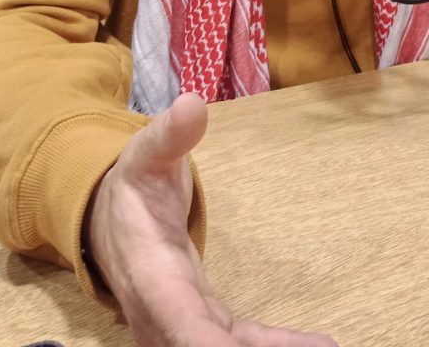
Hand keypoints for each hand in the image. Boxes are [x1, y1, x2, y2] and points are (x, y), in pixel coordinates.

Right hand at [87, 93, 337, 346]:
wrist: (109, 219)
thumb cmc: (133, 185)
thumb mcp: (145, 154)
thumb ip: (170, 135)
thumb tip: (193, 105)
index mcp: (151, 276)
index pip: (181, 322)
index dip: (207, 344)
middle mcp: (165, 315)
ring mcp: (184, 325)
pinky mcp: (204, 322)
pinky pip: (240, 341)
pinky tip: (320, 345)